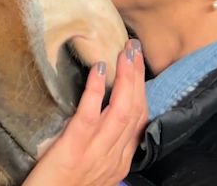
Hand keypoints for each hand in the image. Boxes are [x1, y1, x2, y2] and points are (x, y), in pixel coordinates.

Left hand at [23, 39, 148, 185]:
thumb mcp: (93, 168)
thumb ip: (103, 146)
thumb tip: (103, 113)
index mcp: (119, 161)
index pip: (140, 121)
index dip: (142, 91)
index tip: (139, 66)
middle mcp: (113, 157)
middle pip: (135, 111)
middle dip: (138, 77)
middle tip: (135, 48)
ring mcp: (96, 154)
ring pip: (121, 111)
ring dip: (126, 78)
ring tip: (125, 53)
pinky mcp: (74, 149)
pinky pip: (89, 117)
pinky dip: (97, 92)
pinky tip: (99, 70)